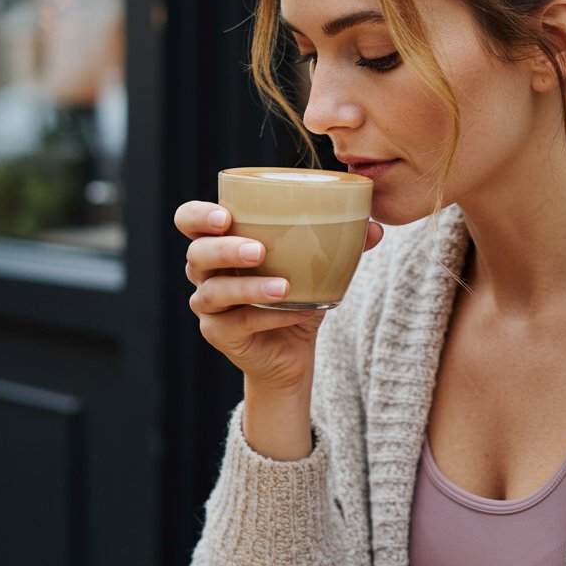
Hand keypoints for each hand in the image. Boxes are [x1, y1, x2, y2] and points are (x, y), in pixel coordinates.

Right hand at [175, 200, 382, 394]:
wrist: (294, 350)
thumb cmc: (298, 293)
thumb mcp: (319, 265)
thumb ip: (343, 243)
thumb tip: (375, 228)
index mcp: (223, 242)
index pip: (189, 220)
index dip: (198, 216)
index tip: (225, 215)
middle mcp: (206, 272)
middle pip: (196, 254)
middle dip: (224, 249)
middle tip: (258, 250)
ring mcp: (208, 305)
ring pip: (212, 293)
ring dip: (248, 287)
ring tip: (283, 286)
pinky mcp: (219, 334)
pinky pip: (236, 324)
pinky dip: (266, 316)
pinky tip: (294, 311)